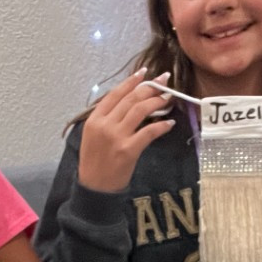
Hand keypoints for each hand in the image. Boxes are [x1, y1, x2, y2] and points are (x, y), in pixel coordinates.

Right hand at [76, 70, 176, 192]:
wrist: (93, 189)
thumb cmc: (94, 163)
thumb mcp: (92, 136)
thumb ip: (106, 119)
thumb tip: (128, 102)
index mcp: (94, 119)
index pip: (115, 94)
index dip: (132, 81)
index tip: (145, 73)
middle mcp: (105, 125)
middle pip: (131, 99)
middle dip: (150, 87)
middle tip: (164, 80)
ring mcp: (117, 137)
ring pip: (140, 110)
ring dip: (157, 101)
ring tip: (168, 98)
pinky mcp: (128, 150)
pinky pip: (149, 132)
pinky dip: (161, 126)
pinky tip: (169, 123)